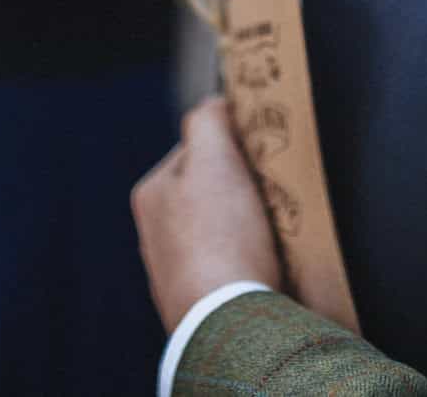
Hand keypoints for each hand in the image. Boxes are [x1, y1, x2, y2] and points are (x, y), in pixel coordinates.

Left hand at [132, 97, 281, 330]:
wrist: (230, 323)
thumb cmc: (220, 239)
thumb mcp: (214, 160)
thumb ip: (209, 122)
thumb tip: (214, 103)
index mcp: (151, 195)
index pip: (197, 150)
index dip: (232, 146)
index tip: (258, 156)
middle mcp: (155, 236)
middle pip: (210, 192)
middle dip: (241, 190)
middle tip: (270, 193)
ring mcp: (177, 274)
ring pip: (223, 231)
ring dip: (248, 227)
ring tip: (274, 232)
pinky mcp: (203, 304)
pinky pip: (234, 267)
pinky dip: (252, 261)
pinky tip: (269, 265)